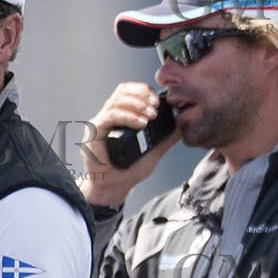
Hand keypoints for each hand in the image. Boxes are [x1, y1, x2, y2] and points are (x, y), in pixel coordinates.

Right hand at [80, 82, 179, 208]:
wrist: (115, 186)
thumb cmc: (129, 169)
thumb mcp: (154, 150)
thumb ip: (167, 137)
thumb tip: (182, 125)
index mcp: (122, 114)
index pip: (131, 91)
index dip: (145, 91)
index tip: (159, 102)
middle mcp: (110, 115)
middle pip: (123, 91)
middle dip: (142, 96)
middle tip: (156, 108)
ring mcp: (102, 122)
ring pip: (117, 101)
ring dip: (137, 105)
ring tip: (150, 116)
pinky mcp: (95, 131)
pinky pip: (110, 116)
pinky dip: (128, 116)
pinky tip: (140, 123)